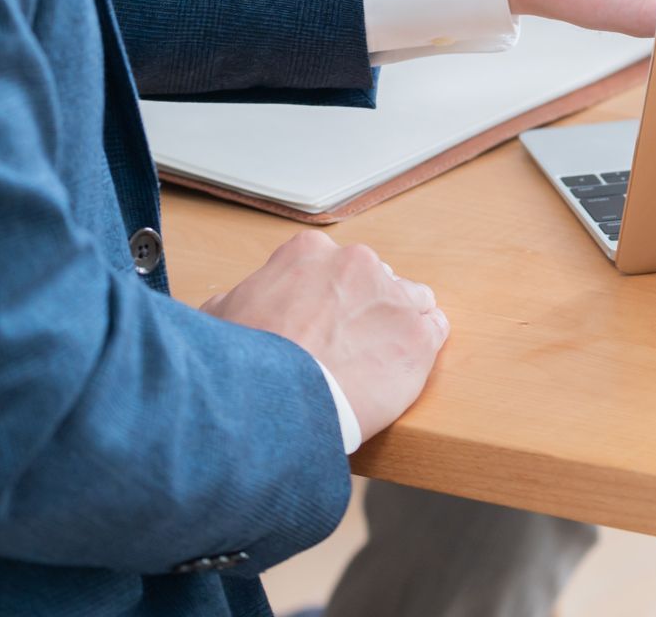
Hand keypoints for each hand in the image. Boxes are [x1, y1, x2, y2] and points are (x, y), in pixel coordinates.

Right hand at [201, 231, 449, 439]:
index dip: (328, 296)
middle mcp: (357, 264)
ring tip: (375, 361)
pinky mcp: (418, 337)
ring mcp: (393, 298)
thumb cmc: (246, 363)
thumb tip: (234, 305)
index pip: (334, 265)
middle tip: (345, 346)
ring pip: (410, 301)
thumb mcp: (221, 317)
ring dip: (396, 326)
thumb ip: (239, 300)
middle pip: (375, 280)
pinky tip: (401, 367)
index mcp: (310, 252)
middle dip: (364, 309)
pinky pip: (434, 331)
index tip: (322, 321)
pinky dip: (421, 348)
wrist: (275, 402)